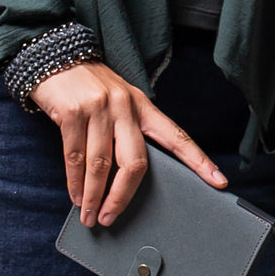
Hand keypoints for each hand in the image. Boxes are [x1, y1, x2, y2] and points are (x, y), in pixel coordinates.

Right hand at [30, 60, 227, 228]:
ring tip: (89, 215)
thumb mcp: (118, 103)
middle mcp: (124, 105)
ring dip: (93, 197)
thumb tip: (124, 181)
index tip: (218, 181)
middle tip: (110, 218)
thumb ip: (127, 132)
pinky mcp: (73, 111)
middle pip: (134, 162)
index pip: (176, 136)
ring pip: (101, 165)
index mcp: (143, 106)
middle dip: (122, 197)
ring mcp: (98, 107)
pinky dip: (75, 183)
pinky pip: (75, 158)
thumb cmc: (90, 88)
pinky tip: (76, 196)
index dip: (199, 160)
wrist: (56, 57)